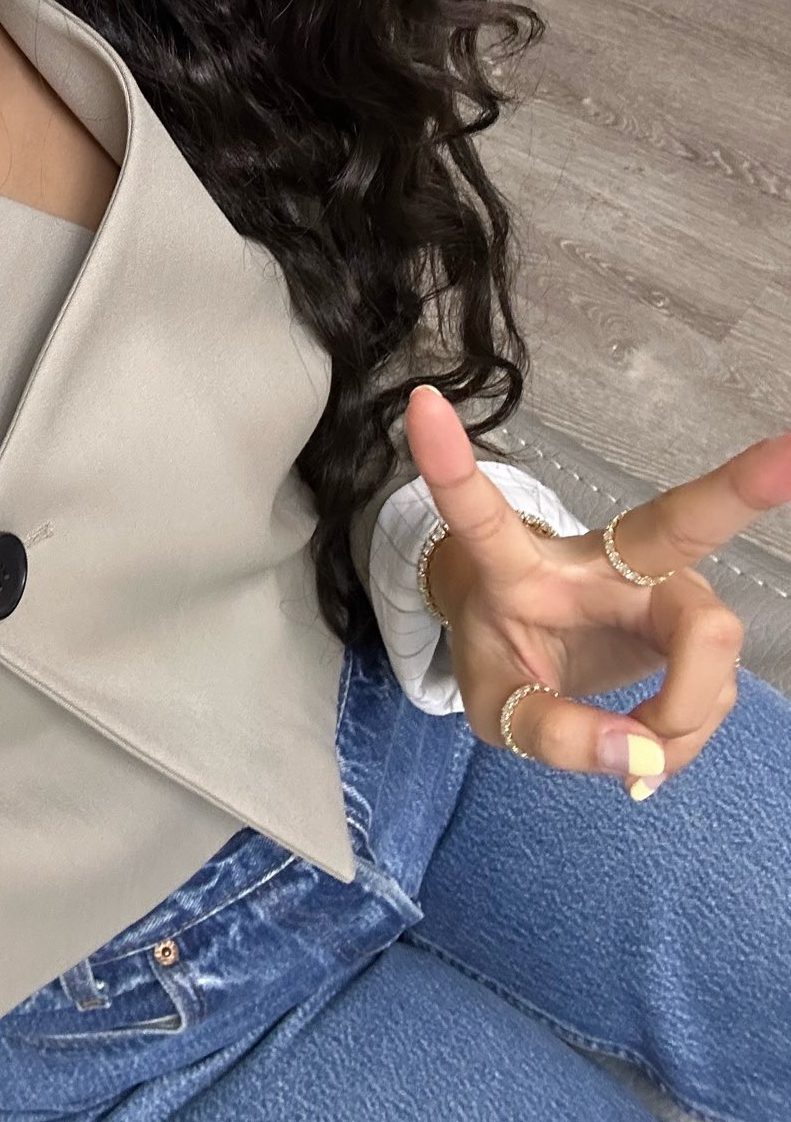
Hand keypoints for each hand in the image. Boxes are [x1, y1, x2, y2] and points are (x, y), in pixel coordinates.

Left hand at [404, 385, 790, 795]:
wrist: (527, 639)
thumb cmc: (502, 648)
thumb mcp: (497, 708)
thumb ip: (555, 734)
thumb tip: (643, 757)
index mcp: (518, 565)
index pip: (480, 517)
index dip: (450, 466)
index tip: (420, 402)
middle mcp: (601, 557)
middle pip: (673, 523)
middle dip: (738, 487)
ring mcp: (659, 579)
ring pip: (708, 646)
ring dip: (681, 719)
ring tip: (633, 752)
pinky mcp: (692, 610)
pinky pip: (715, 681)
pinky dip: (687, 729)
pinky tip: (651, 741)